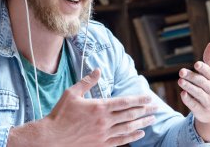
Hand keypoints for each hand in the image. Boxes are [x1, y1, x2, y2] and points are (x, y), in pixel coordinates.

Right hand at [8, 68, 156, 146]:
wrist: (52, 137)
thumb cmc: (60, 114)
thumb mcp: (72, 93)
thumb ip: (87, 82)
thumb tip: (98, 70)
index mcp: (99, 107)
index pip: (125, 102)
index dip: (139, 99)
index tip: (149, 97)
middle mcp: (104, 121)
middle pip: (130, 114)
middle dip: (145, 110)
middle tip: (157, 107)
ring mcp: (104, 134)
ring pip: (128, 128)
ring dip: (142, 123)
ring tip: (152, 119)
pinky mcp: (101, 144)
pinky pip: (121, 141)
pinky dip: (132, 136)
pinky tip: (140, 133)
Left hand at [178, 42, 209, 141]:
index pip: (209, 72)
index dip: (203, 68)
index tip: (196, 64)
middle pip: (202, 82)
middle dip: (192, 77)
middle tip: (181, 71)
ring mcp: (208, 101)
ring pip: (198, 93)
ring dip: (189, 87)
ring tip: (180, 81)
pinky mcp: (201, 110)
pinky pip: (195, 105)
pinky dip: (189, 100)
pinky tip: (183, 94)